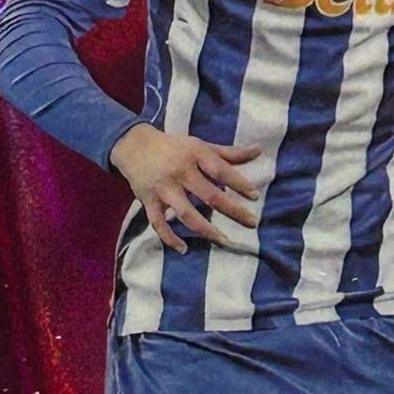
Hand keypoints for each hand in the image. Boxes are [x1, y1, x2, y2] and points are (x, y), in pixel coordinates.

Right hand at [111, 125, 263, 253]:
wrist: (134, 145)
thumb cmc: (175, 147)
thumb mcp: (201, 145)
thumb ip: (230, 153)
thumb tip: (258, 150)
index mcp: (195, 155)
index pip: (221, 170)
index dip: (239, 183)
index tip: (254, 197)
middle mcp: (180, 172)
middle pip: (209, 195)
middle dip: (232, 211)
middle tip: (252, 223)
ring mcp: (164, 188)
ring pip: (186, 213)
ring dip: (206, 229)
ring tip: (225, 241)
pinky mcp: (149, 201)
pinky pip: (159, 223)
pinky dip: (169, 238)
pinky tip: (184, 249)